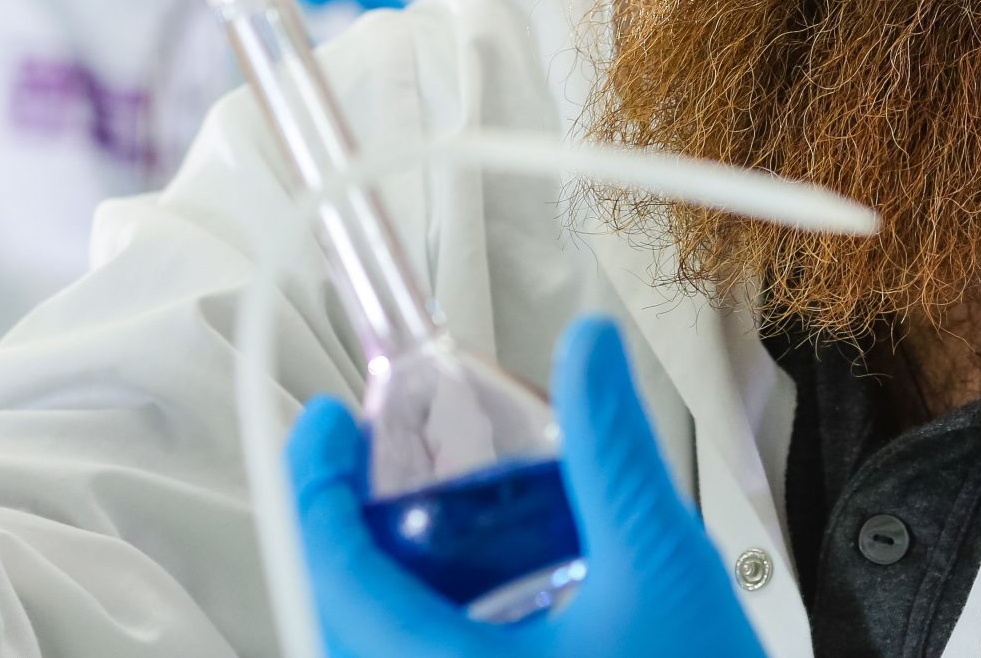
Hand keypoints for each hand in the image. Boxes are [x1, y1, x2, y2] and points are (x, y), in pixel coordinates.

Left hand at [287, 316, 767, 657]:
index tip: (326, 423)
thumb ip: (614, 451)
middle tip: (364, 469)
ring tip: (411, 531)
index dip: (318, 485)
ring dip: (370, 594)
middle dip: (338, 538)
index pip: (336, 575)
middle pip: (333, 625)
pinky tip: (461, 609)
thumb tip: (585, 352)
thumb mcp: (663, 566)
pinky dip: (406, 639)